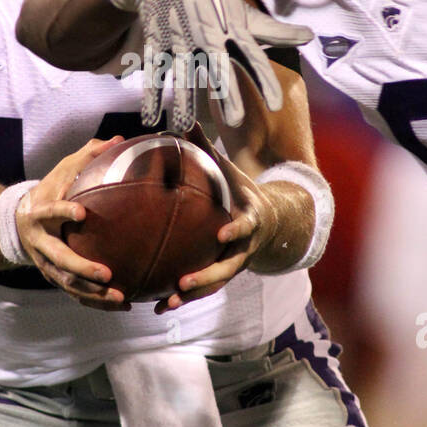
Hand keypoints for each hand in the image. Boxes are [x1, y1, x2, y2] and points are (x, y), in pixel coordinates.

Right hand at [15, 136, 130, 309]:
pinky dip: (97, 302)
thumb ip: (87, 155)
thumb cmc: (50, 190)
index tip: (81, 211)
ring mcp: (45, 263)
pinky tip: (124, 304)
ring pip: (67, 283)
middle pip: (58, 259)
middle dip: (82, 267)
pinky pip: (75, 293)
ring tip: (121, 297)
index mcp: (40, 213)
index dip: (62, 211)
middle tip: (107, 273)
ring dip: (93, 293)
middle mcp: (40, 242)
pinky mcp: (54, 276)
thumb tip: (117, 140)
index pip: (49, 211)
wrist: (17, 222)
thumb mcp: (61, 170)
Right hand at [119, 0, 313, 131]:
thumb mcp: (245, 14)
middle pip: (220, 69)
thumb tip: (310, 37)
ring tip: (183, 125)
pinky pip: (154, 73)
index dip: (265, 81)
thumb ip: (275, 31)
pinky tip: (150, 120)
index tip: (275, 106)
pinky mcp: (158, 43)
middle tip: (235, 121)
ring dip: (182, 101)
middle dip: (227, 94)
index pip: (254, 58)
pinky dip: (151, 96)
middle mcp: (209, 36)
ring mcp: (181, 40)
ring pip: (182, 74)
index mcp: (233, 30)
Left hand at [154, 126, 277, 313]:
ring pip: (215, 285)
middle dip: (208, 276)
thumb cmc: (240, 190)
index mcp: (250, 220)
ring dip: (192, 295)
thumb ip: (206, 149)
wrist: (269, 221)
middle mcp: (244, 247)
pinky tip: (157, 305)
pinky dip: (183, 298)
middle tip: (184, 281)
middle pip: (229, 267)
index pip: (246, 226)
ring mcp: (235, 264)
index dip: (236, 230)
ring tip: (167, 302)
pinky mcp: (223, 274)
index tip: (222, 233)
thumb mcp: (228, 170)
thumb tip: (182, 121)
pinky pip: (203, 290)